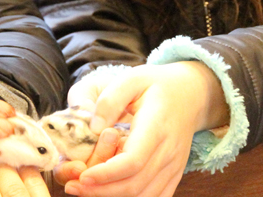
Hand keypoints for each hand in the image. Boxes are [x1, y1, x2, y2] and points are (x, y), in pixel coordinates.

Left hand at [64, 62, 227, 196]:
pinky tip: (107, 191)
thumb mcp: (132, 78)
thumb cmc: (156, 85)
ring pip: (143, 196)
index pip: (133, 161)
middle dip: (100, 191)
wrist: (190, 95)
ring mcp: (173, 167)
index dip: (106, 174)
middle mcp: (169, 151)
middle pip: (135, 185)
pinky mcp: (173, 175)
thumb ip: (110, 100)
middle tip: (72, 186)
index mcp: (157, 126)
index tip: (82, 176)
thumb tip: (93, 128)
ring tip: (84, 190)